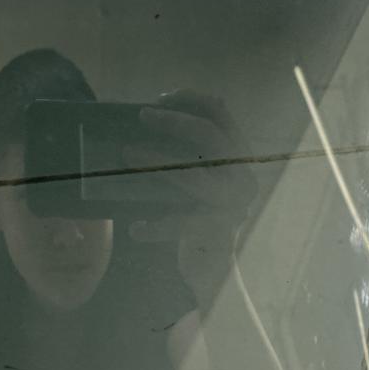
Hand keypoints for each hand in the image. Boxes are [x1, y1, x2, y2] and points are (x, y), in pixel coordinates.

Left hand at [125, 90, 256, 307]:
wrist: (214, 271)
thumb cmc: (194, 216)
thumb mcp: (195, 180)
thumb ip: (183, 155)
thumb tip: (141, 126)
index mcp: (238, 158)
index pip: (221, 114)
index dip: (191, 99)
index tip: (160, 99)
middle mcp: (242, 178)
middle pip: (210, 136)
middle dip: (174, 121)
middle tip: (142, 115)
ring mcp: (232, 206)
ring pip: (191, 176)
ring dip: (155, 162)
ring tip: (126, 154)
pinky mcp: (216, 233)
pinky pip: (180, 225)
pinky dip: (156, 226)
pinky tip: (135, 229)